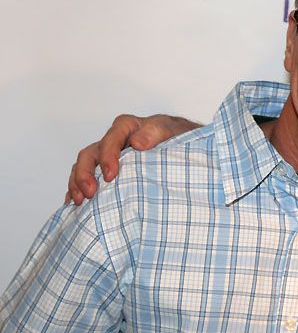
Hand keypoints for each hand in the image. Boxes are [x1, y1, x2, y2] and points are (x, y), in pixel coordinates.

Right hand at [65, 114, 199, 204]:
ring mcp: (108, 157)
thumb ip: (155, 133)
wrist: (186, 147)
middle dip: (85, 173)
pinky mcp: (107, 171)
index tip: (110, 175)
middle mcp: (114, 141)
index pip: (111, 138)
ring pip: (84, 166)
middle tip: (90, 193)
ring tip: (80, 201)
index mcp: (128, 128)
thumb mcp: (170, 131)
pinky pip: (87, 178)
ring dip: (78, 183)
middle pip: (90, 154)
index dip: (106, 156)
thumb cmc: (178, 137)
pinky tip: (76, 205)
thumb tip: (137, 143)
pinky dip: (78, 190)